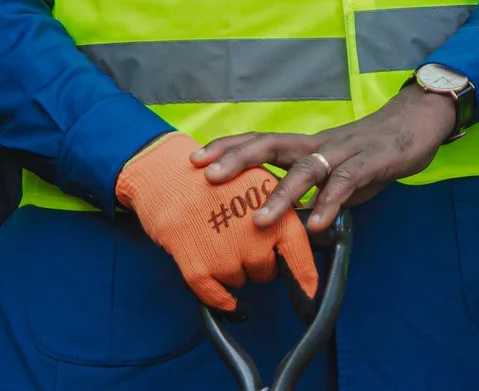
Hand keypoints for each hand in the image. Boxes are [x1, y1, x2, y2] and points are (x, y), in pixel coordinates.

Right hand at [116, 131, 316, 311]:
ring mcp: (226, 255)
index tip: (310, 298)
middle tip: (243, 242)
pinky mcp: (198, 267)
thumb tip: (296, 238)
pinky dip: (222, 301)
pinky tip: (228, 301)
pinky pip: (216, 297)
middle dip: (261, 263)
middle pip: (268, 272)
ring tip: (220, 244)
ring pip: (240, 282)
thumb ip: (280, 210)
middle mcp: (255, 238)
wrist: (167, 176)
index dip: (306, 279)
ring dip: (234, 270)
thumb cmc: (216, 179)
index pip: (298, 255)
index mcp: (276, 214)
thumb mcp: (258, 184)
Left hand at [199, 86, 458, 232]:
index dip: (228, 148)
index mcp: (308, 145)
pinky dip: (330, 203)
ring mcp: (345, 152)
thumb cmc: (375, 150)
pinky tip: (317, 224)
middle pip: (272, 144)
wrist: (420, 121)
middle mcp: (320, 144)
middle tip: (208, 177)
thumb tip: (291, 223)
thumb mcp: (338, 171)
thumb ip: (315, 193)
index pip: (261, 141)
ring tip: (258, 220)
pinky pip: (347, 182)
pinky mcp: (373, 161)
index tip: (194, 159)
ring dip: (281, 194)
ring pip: (307, 168)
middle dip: (238, 159)